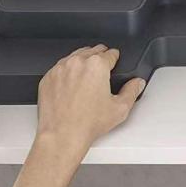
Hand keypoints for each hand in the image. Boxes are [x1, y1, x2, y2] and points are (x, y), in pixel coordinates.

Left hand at [7, 45, 145, 186]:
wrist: (62, 136)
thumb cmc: (87, 124)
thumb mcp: (120, 109)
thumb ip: (132, 91)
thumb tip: (137, 83)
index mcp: (97, 65)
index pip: (111, 53)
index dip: (115, 59)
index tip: (114, 63)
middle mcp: (77, 62)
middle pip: (92, 50)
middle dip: (99, 58)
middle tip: (102, 73)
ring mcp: (60, 68)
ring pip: (75, 57)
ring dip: (82, 63)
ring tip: (86, 79)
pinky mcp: (48, 77)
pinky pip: (60, 67)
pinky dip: (67, 72)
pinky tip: (71, 86)